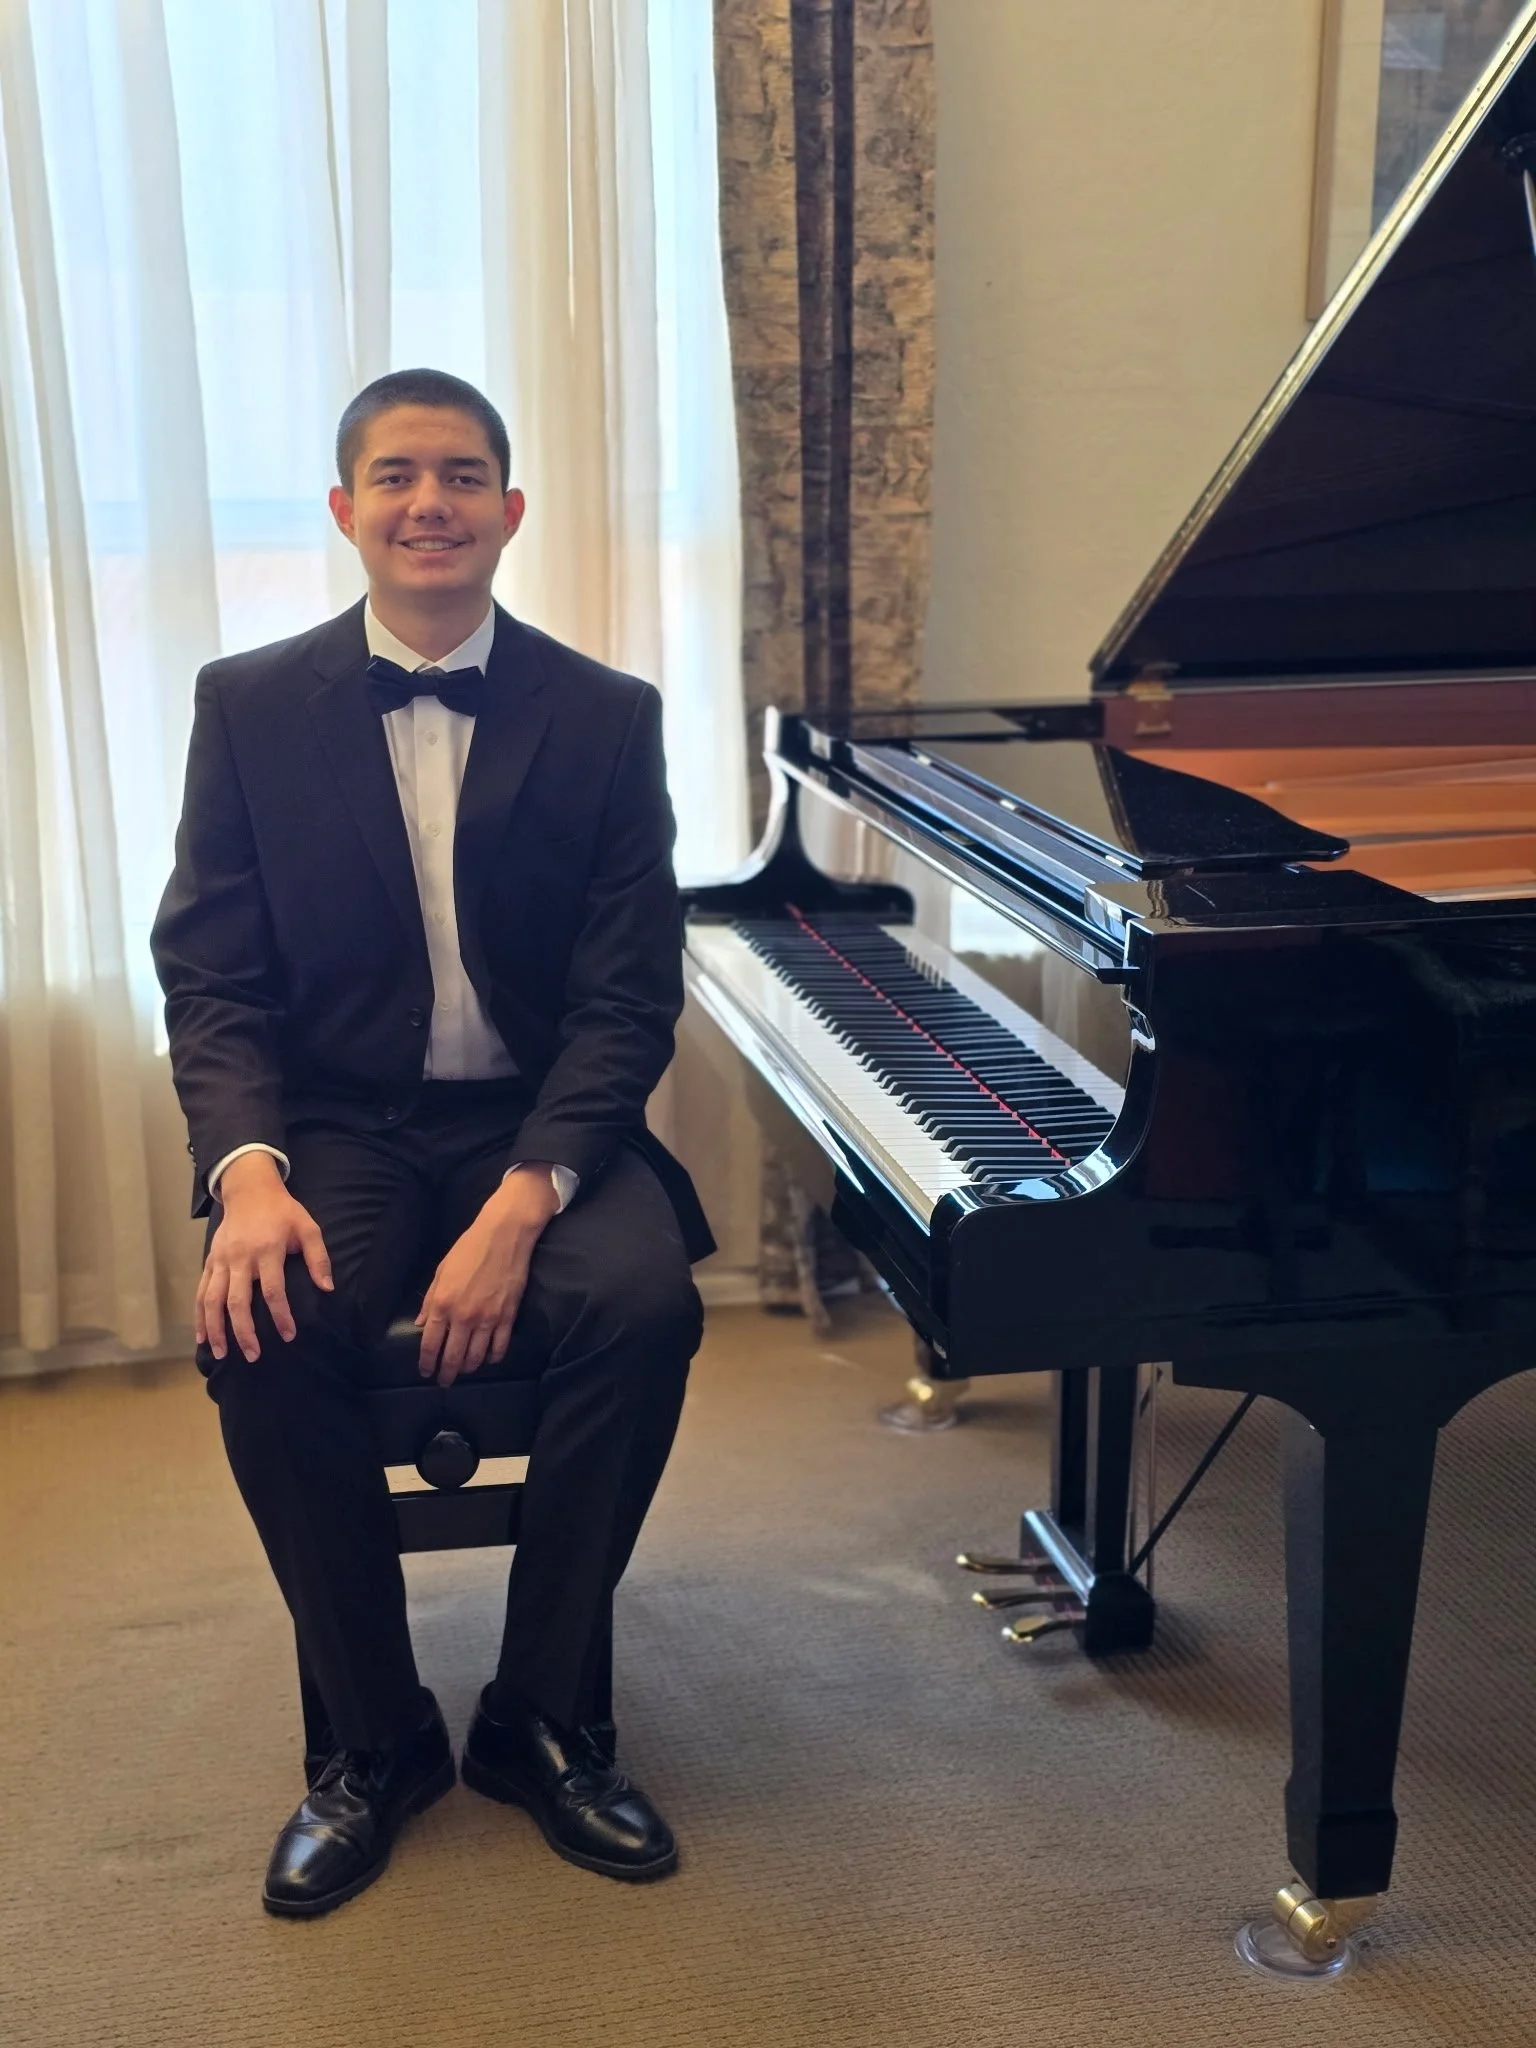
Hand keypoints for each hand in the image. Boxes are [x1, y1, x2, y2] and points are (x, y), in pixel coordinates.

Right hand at [198, 1154, 333, 1361]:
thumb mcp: (308, 1227)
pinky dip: (199, 1316)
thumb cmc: (283, 1212)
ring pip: (212, 1300)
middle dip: (244, 1332)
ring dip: (216, 1329)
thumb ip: (318, 1258)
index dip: (281, 1316)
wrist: (250, 1190)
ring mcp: (221, 1260)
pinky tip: (201, 1336)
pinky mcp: (210, 1261)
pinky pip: (200, 1292)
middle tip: (254, 1356)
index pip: (273, 1290)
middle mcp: (240, 1258)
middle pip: (238, 1301)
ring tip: (222, 1354)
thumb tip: (328, 1288)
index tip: (288, 1336)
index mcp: (267, 1250)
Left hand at [416, 1165, 561, 1386]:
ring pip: (476, 1356)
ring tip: (464, 1371)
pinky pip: (499, 1347)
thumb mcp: (441, 1271)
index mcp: (442, 1304)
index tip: (426, 1372)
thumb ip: (430, 1300)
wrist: (504, 1236)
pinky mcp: (508, 1317)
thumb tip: (420, 1323)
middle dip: (446, 1373)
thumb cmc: (469, 1249)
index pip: (430, 1344)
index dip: (426, 1363)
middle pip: (452, 1356)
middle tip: (444, 1381)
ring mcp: (487, 1319)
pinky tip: (488, 1359)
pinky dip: (492, 1357)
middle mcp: (463, 1316)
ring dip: (468, 1368)